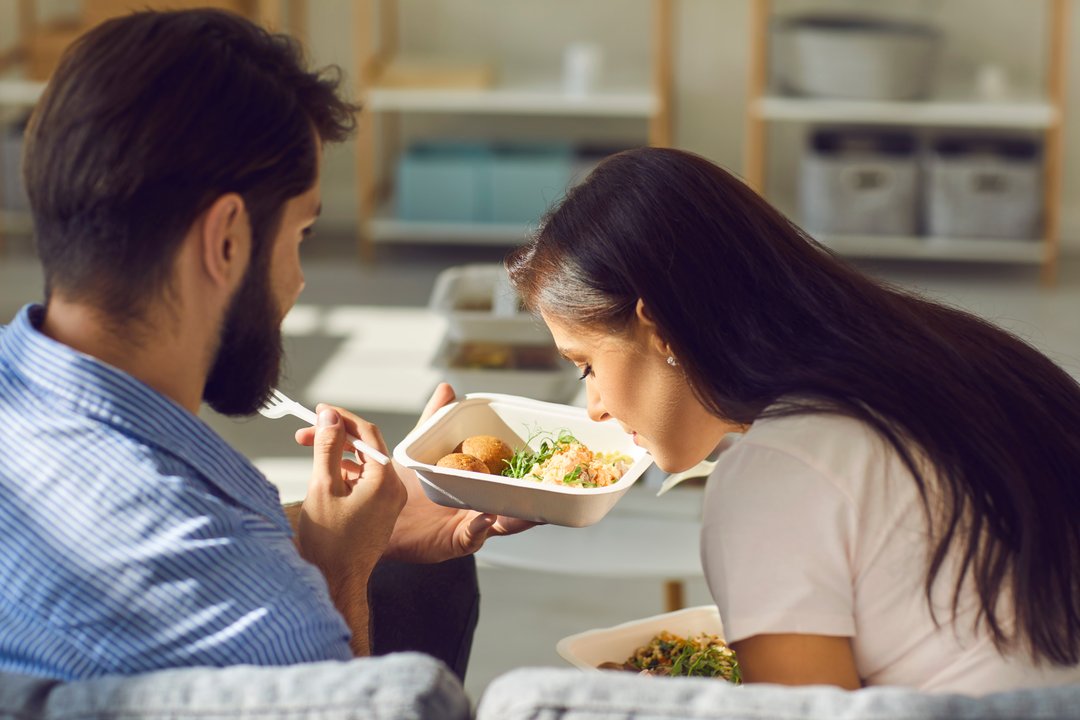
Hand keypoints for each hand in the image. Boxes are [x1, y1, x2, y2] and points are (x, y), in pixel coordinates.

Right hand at [293, 405, 405, 583]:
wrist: (335, 582)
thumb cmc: (328, 541)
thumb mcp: (322, 487)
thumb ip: (327, 447)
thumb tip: (330, 416)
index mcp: (385, 480)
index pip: (367, 433)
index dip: (341, 418)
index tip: (318, 410)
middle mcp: (393, 489)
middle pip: (366, 448)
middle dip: (336, 436)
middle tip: (304, 433)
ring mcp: (389, 501)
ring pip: (363, 465)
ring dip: (337, 456)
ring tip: (310, 453)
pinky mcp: (380, 511)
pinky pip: (364, 482)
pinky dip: (344, 474)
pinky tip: (324, 477)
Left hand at [383, 382, 535, 562]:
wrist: (380, 516)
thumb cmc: (404, 483)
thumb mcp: (421, 447)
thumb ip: (433, 419)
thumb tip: (447, 387)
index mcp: (481, 481)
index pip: (512, 472)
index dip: (531, 466)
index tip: (547, 455)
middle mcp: (483, 503)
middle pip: (518, 499)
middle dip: (536, 492)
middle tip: (550, 481)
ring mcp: (474, 524)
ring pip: (505, 522)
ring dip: (517, 514)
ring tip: (529, 506)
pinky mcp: (458, 541)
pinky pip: (474, 537)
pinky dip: (481, 528)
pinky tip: (485, 517)